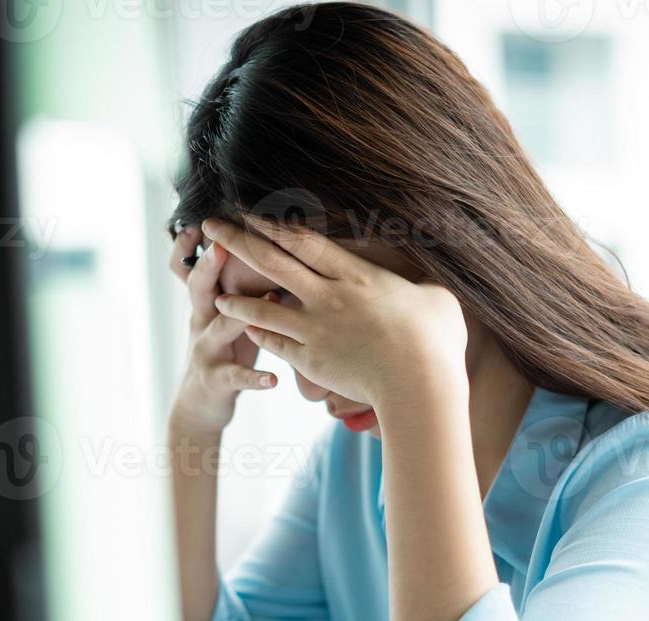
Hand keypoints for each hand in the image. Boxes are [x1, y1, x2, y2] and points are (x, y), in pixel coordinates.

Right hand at [166, 224, 278, 438]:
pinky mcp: (217, 381)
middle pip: (199, 287)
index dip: (195, 240)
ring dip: (239, 314)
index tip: (209, 213)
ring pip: (218, 328)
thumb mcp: (228, 312)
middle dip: (208, 265)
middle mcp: (203, 320)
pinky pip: (235, 377)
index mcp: (208, 300)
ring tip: (267, 299)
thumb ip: (242, 282)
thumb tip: (272, 244)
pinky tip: (273, 380)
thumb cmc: (227, 348)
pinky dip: (254, 378)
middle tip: (222, 246)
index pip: (196, 263)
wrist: (200, 404)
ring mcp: (207, 351)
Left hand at [202, 217, 468, 412]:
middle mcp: (327, 296)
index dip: (273, 223)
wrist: (418, 383)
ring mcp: (314, 329)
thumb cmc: (436, 339)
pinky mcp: (310, 360)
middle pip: (271, 262)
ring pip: (262, 306)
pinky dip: (257, 333)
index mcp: (356, 274)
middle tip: (211, 225)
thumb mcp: (437, 298)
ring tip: (217, 294)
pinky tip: (245, 328)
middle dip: (237, 241)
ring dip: (236, 298)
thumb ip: (423, 285)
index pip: (304, 241)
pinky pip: (274, 343)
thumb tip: (433, 280)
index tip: (249, 209)